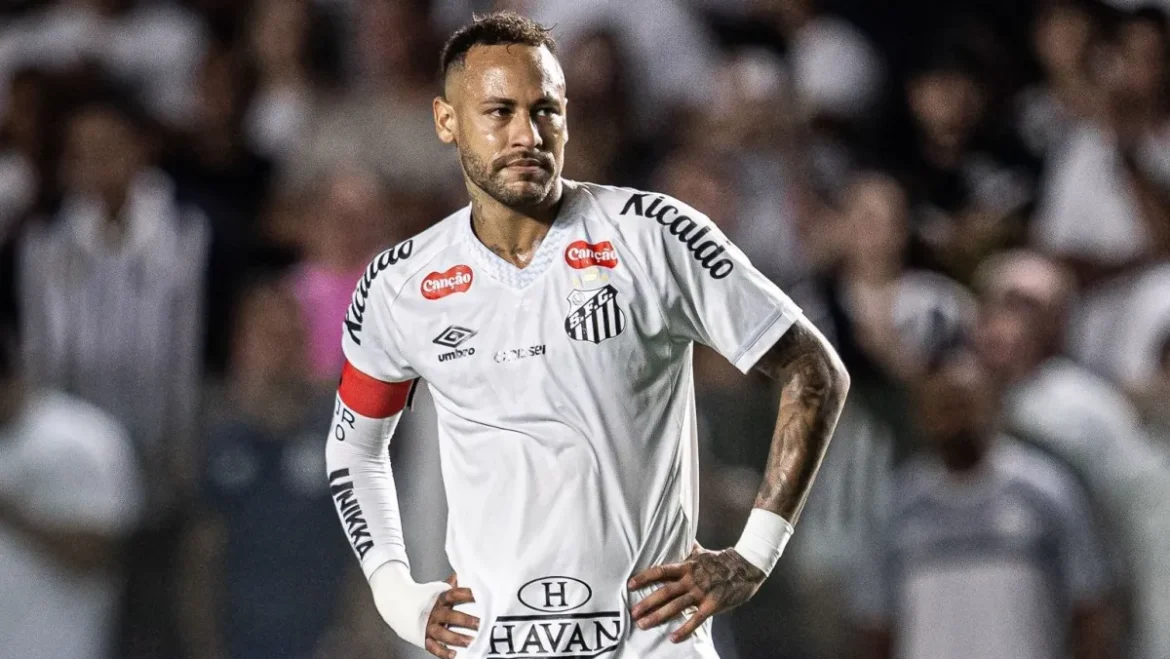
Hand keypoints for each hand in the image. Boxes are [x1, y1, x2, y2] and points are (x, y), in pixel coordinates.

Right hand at [425, 574, 479, 658]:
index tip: (480, 595)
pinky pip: (433, 647)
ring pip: (442, 633)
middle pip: (450, 616)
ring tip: (471, 641)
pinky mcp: (424, 638)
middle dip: (465, 620)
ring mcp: (428, 626)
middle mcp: (434, 612)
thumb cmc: (429, 598)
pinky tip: (454, 655)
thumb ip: (454, 582)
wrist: (401, 606)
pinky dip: (443, 652)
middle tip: (481, 624)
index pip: (454, 594)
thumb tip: (467, 569)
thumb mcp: (440, 589)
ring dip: (457, 638)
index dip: (466, 594)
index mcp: (440, 598)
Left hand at [628, 546, 765, 642]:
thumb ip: (688, 548)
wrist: (746, 567)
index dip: (645, 577)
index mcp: (686, 566)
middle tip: (632, 613)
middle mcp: (691, 579)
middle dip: (647, 603)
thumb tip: (679, 533)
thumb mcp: (701, 552)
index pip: (661, 571)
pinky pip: (696, 619)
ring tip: (643, 624)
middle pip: (664, 591)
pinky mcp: (712, 605)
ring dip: (658, 616)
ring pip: (676, 606)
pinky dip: (684, 629)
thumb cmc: (721, 560)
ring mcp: (701, 593)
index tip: (630, 585)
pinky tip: (673, 638)